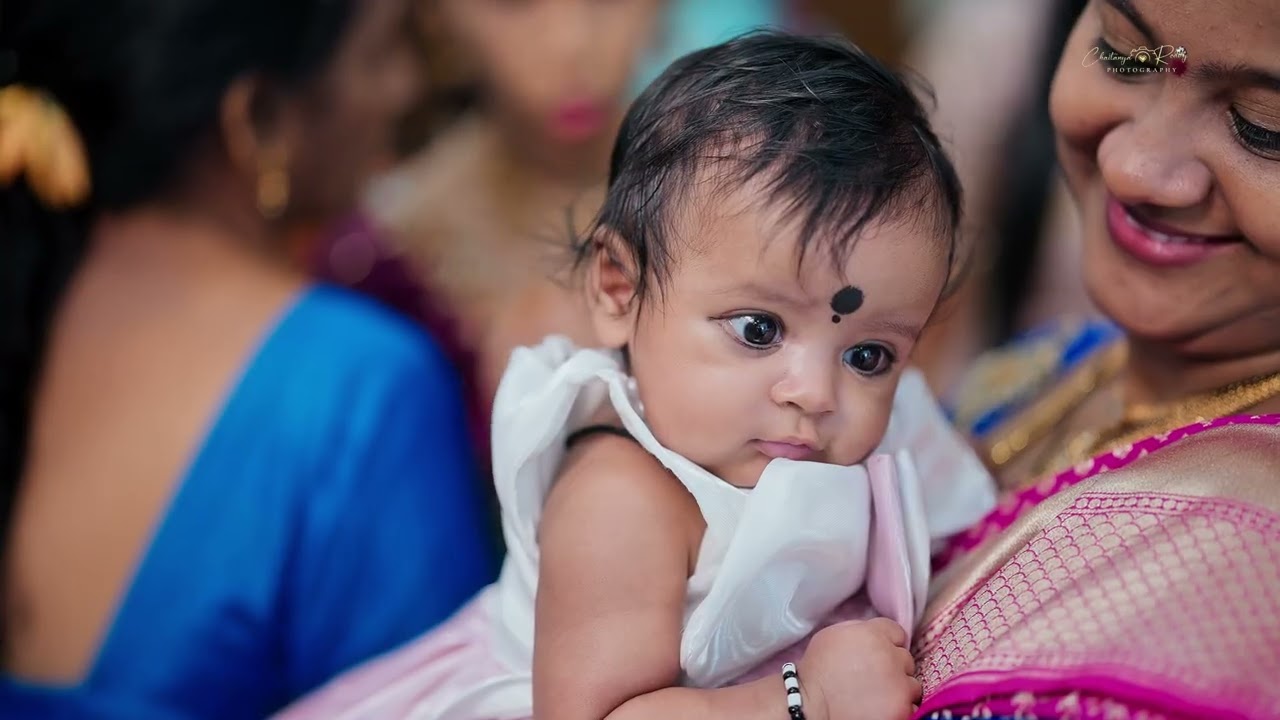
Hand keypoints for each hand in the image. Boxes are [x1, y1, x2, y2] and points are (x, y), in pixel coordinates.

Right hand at [797, 618, 920, 719]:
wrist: (811, 707)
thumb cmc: (816, 673)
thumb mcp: (832, 636)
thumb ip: (860, 630)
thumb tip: (876, 633)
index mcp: (872, 634)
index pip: (897, 632)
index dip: (887, 643)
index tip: (878, 655)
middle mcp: (890, 657)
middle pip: (906, 658)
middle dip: (893, 667)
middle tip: (872, 678)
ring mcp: (899, 685)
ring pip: (912, 684)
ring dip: (899, 688)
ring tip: (876, 696)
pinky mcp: (902, 708)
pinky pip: (912, 706)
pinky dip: (900, 708)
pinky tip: (881, 708)